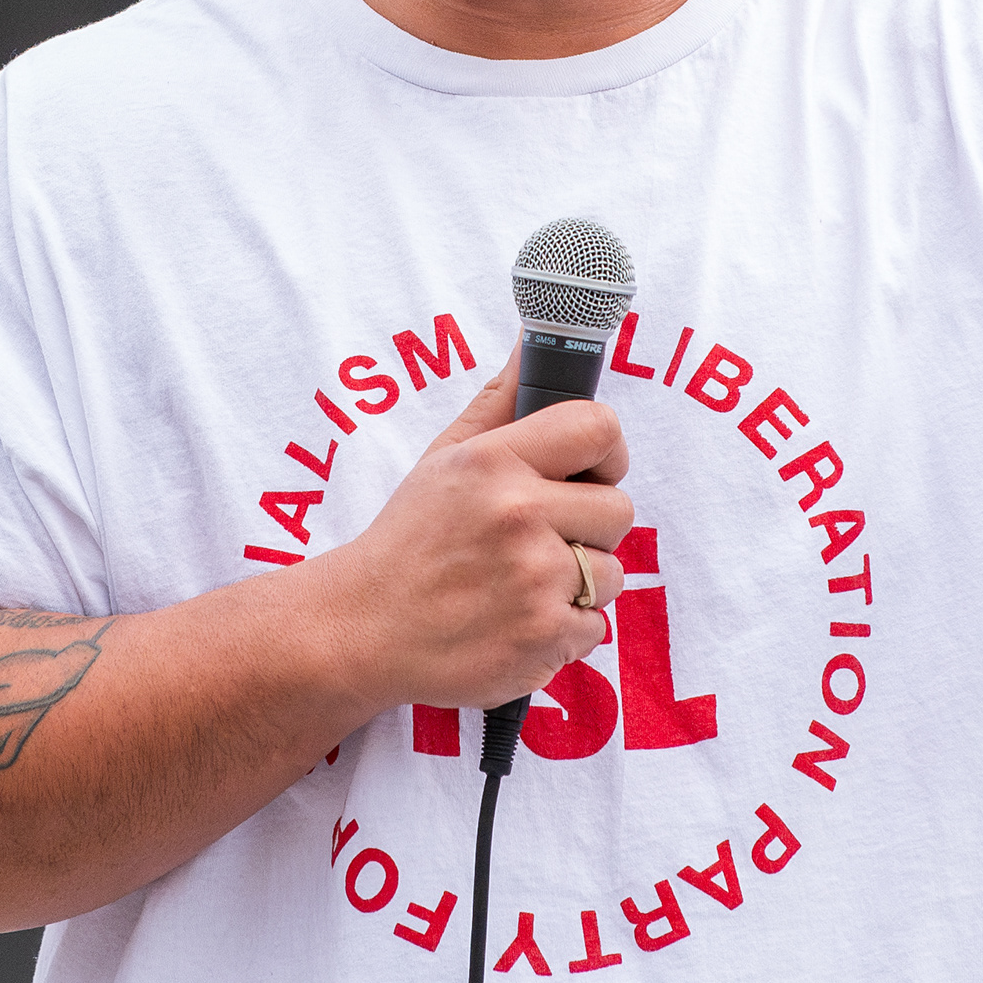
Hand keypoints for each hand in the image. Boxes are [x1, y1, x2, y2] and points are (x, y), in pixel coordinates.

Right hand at [308, 346, 633, 712]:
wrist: (363, 629)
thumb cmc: (409, 540)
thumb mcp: (445, 459)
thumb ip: (499, 402)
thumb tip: (534, 344)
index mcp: (495, 462)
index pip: (599, 428)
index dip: (607, 451)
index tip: (589, 471)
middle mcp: (519, 515)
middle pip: (619, 508)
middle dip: (589, 526)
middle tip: (542, 537)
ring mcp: (535, 580)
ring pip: (611, 573)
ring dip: (579, 583)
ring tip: (522, 584)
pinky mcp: (543, 638)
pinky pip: (596, 627)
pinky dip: (564, 630)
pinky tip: (517, 620)